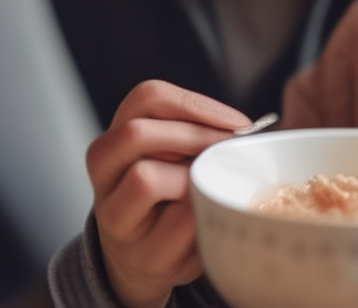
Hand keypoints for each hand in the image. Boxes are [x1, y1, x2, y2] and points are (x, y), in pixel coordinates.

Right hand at [86, 80, 249, 307]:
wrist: (147, 259)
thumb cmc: (170, 198)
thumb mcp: (173, 159)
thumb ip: (197, 136)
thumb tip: (252, 130)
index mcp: (116, 142)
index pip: (146, 98)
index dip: (194, 105)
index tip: (237, 123)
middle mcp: (106, 177)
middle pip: (136, 134)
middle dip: (193, 136)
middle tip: (229, 151)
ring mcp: (118, 220)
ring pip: (146, 178)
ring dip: (193, 176)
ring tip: (214, 184)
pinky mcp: (146, 256)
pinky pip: (180, 221)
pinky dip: (207, 211)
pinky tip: (215, 213)